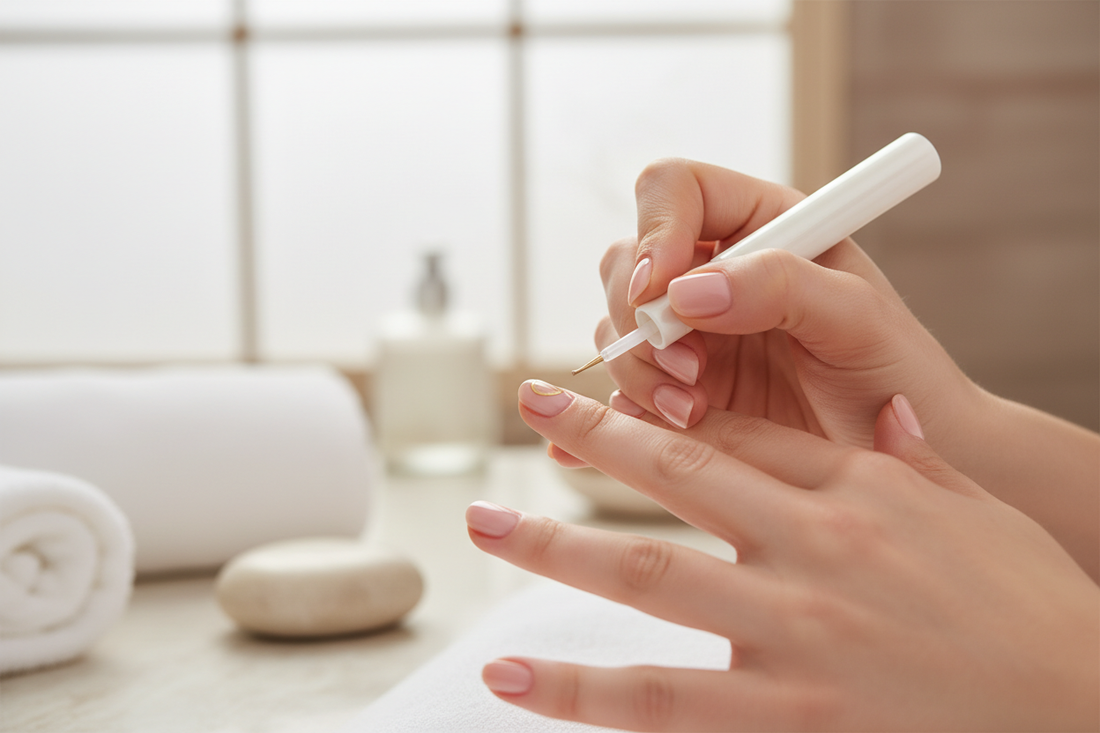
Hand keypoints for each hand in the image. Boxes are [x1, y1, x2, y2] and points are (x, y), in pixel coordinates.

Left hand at [466, 381, 1098, 731]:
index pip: (743, 435)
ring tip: (485, 526)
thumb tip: (887, 410)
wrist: (1081, 715)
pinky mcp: (783, 721)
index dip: (670, 414)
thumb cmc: (1036, 613)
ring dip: (553, 549)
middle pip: (678, 477)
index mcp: (862, 490)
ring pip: (647, 580)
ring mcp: (792, 638)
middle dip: (596, 435)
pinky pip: (661, 703)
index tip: (617, 398)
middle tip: (530, 400)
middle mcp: (815, 550)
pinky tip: (514, 681)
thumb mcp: (980, 515)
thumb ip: (919, 460)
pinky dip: (581, 691)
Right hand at [594, 159, 1099, 581]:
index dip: (655, 230)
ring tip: (692, 412)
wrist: (898, 461)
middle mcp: (716, 273)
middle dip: (640, 316)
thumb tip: (689, 289)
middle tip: (689, 369)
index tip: (662, 288)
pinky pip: (621, 386)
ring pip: (618, 327)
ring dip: (638, 370)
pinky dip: (621, 412)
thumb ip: (780, 285)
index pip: (674, 190)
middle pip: (628, 261)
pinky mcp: (678, 388)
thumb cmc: (895, 376)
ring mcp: (692, 333)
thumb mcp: (856, 318)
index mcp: (761, 226)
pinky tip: (642, 433)